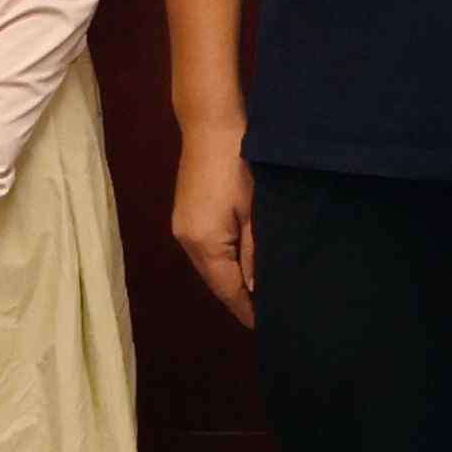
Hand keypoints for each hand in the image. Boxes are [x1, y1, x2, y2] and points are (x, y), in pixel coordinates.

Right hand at [172, 120, 256, 326]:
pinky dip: (222, 261)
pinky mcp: (185, 215)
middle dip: (239, 297)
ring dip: (230, 279)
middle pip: (215, 280)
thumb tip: (257, 287)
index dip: (246, 309)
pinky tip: (240, 264)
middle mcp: (186, 241)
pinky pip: (205, 250)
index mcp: (204, 243)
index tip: (267, 328)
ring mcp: (182, 227)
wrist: (211, 124)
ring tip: (258, 293)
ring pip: (209, 266)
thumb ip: (255, 252)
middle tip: (268, 313)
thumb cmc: (239, 164)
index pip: (227, 289)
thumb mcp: (255, 210)